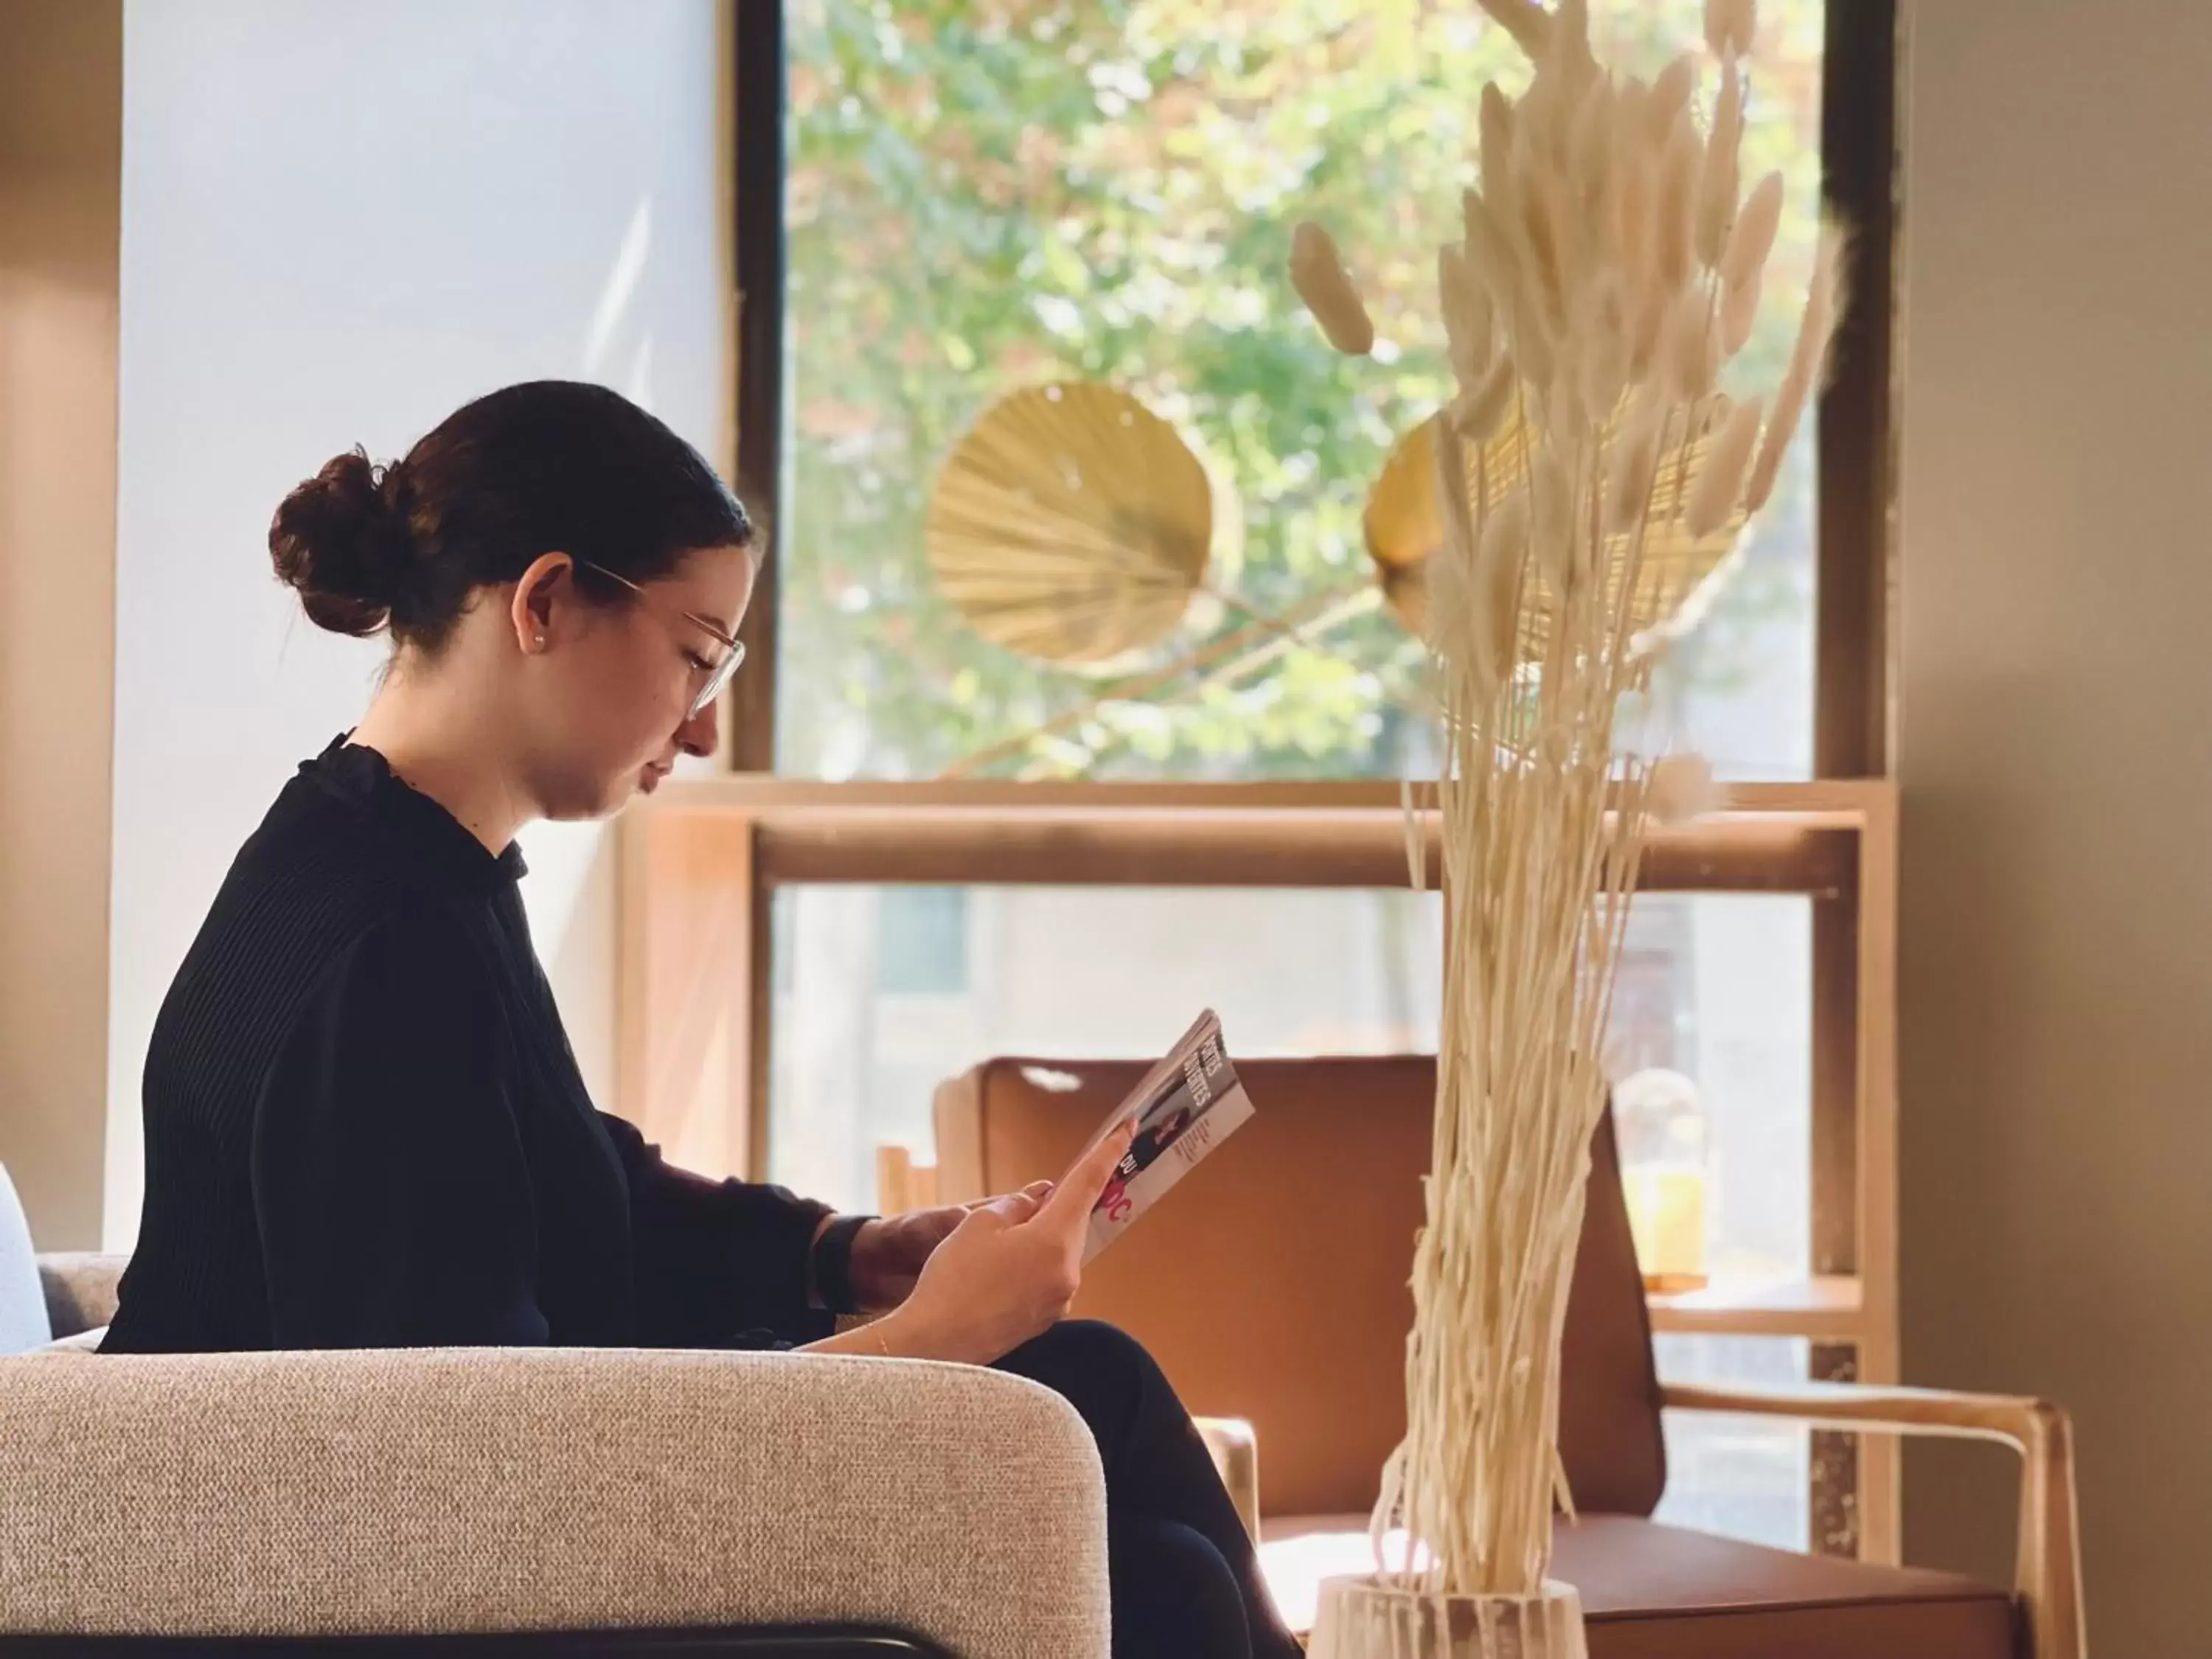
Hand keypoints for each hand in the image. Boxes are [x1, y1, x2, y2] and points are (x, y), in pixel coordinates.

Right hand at [875, 1120, 1136, 1365]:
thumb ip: (1017, 1205)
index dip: (1108, 1153)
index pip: (1089, 1184)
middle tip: (1020, 1206)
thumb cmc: (954, 1279)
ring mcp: (1059, 1299)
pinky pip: (1047, 1277)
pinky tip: (996, 1273)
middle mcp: (1068, 1271)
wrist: (937, 1344)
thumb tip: (1040, 1198)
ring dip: (1039, 1238)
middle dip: (1054, 1207)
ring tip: (992, 1248)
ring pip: (1059, 1251)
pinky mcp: (1045, 1319)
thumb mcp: (980, 1225)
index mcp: (1056, 1240)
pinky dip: (1031, 1265)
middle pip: (1072, 1222)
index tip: (1129, 1129)